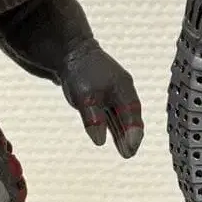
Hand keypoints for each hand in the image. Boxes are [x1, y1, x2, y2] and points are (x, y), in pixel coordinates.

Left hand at [60, 42, 143, 158]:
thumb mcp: (85, 97)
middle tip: (129, 154)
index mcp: (124, 89)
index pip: (132, 116)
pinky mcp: (100, 88)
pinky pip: (110, 110)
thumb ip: (94, 119)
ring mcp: (111, 87)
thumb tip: (100, 141)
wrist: (68, 48)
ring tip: (124, 149)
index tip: (130, 150)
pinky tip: (109, 132)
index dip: (133, 134)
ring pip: (120, 114)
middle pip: (129, 116)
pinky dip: (112, 122)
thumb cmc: (80, 70)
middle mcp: (121, 88)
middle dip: (129, 135)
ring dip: (122, 131)